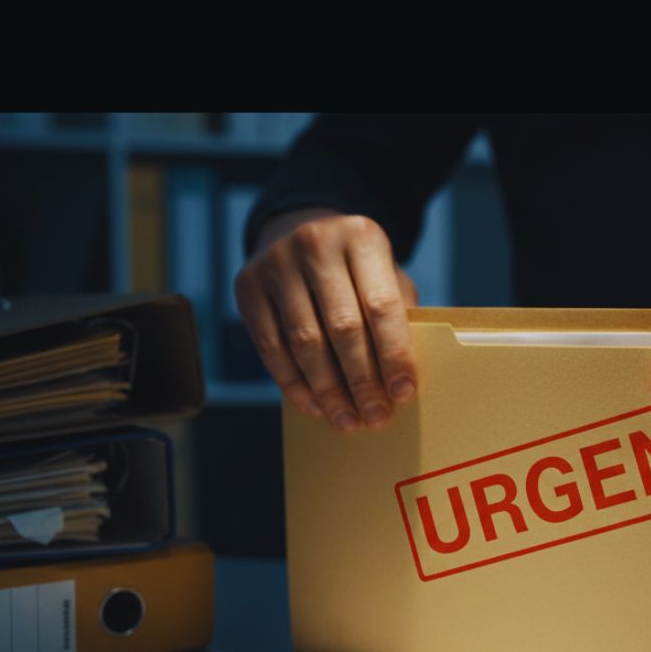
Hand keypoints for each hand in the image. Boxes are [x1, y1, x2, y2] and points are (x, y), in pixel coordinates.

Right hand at [235, 208, 418, 431]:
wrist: (296, 230)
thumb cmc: (354, 269)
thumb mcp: (384, 276)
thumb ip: (397, 316)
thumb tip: (400, 377)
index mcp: (362, 236)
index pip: (381, 305)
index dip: (394, 353)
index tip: (403, 393)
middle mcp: (316, 243)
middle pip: (342, 326)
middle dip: (362, 380)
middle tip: (375, 417)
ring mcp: (276, 262)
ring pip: (305, 342)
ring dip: (328, 390)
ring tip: (347, 420)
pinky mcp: (247, 285)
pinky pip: (271, 347)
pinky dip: (294, 383)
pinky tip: (315, 406)